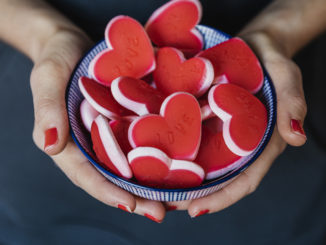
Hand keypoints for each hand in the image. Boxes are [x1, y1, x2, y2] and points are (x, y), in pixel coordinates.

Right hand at [30, 28, 165, 221]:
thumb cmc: (57, 58)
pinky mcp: (128, 119)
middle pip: (114, 176)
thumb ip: (47, 109)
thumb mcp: (48, 78)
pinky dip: (160, 151)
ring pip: (132, 163)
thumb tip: (49, 144)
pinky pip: (143, 138)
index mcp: (70, 143)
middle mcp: (95, 144)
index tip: (131, 205)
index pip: (87, 175)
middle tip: (161, 212)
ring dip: (152, 181)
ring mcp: (113, 133)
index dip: (108, 192)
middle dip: (137, 196)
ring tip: (176, 197)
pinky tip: (181, 159)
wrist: (76, 44)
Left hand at [165, 31, 306, 216]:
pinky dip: (176, 148)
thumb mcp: (286, 76)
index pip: (244, 180)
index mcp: (261, 143)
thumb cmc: (272, 61)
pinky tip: (155, 151)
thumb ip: (292, 103)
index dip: (222, 198)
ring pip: (201, 162)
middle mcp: (238, 144)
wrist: (253, 46)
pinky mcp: (206, 117)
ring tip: (155, 187)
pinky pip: (191, 137)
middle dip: (194, 195)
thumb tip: (296, 138)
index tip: (195, 210)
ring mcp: (220, 132)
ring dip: (181, 177)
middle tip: (166, 205)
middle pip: (218, 179)